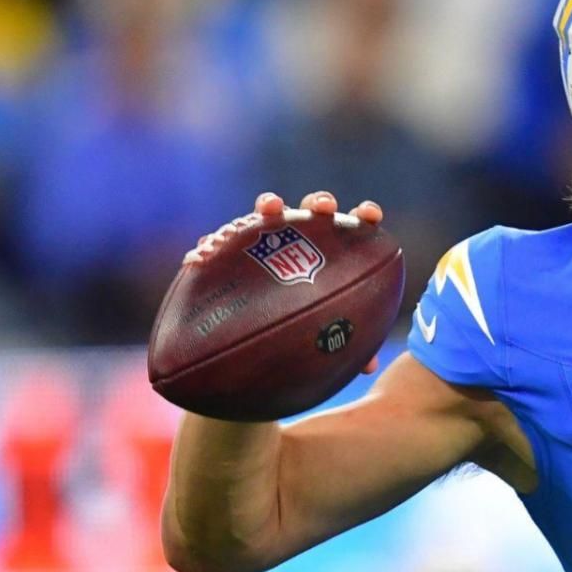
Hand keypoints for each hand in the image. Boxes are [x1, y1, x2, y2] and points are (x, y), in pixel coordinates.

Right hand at [183, 190, 387, 371]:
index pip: (354, 226)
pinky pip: (220, 242)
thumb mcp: (330, 339)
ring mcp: (267, 237)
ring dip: (270, 204)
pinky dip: (211, 244)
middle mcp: (303, 237)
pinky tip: (201, 256)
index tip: (371, 215)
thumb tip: (369, 367)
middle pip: (314, 210)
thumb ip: (350, 347)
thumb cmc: (309, 330)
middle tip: (324, 208)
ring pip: (269, 211)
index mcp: (333, 250)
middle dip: (320, 203)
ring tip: (270, 208)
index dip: (364, 215)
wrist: (263, 334)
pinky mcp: (232, 248)